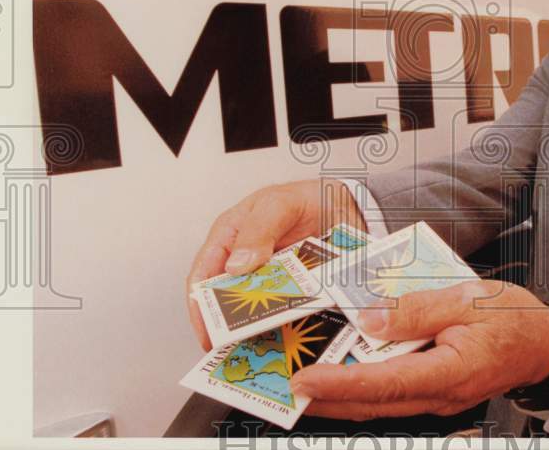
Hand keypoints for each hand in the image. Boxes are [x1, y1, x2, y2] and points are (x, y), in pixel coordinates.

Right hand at [186, 178, 365, 349]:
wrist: (349, 203)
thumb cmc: (306, 196)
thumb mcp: (279, 204)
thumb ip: (258, 229)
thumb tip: (235, 265)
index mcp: (230, 239)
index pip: (203, 277)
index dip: (200, 307)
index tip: (207, 335)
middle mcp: (246, 263)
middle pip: (229, 302)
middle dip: (230, 327)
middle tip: (238, 350)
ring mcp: (272, 280)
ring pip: (258, 313)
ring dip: (261, 331)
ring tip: (266, 352)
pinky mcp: (297, 291)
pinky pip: (288, 314)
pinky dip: (289, 327)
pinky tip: (294, 339)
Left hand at [291, 280, 548, 420]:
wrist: (545, 343)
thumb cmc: (512, 317)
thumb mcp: (466, 298)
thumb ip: (416, 309)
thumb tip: (368, 317)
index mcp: (449, 372)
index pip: (384, 383)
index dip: (341, 384)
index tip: (305, 380)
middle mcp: (440, 394)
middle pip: (374, 403)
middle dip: (329, 398)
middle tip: (289, 384)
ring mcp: (439, 397)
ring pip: (382, 402)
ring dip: (344, 394)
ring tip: (308, 377)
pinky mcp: (437, 390)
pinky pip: (395, 392)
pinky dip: (367, 384)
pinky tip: (350, 366)